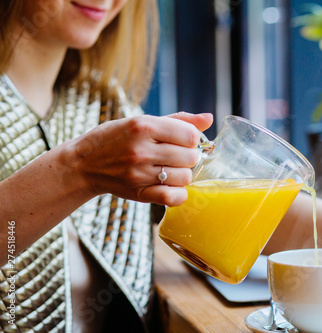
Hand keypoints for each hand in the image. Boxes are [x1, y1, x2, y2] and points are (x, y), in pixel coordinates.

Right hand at [63, 112, 212, 205]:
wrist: (83, 164)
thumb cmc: (115, 139)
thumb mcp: (142, 121)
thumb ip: (178, 120)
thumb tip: (209, 119)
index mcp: (144, 126)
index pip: (190, 135)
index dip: (192, 138)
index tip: (183, 141)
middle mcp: (142, 149)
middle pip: (190, 157)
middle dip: (188, 156)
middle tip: (176, 156)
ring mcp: (139, 173)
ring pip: (185, 177)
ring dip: (183, 174)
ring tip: (171, 170)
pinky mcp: (138, 193)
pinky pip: (172, 197)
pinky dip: (178, 194)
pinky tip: (171, 186)